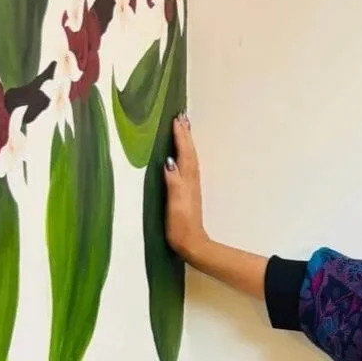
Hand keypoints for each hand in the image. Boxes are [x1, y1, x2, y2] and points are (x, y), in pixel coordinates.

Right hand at [163, 114, 207, 263]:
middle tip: (182, 116)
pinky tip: (182, 155)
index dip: (180, 136)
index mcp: (186, 180)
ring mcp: (191, 186)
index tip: (177, 119)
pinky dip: (186, 155)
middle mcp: (191, 180)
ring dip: (187, 142)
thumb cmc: (181, 226)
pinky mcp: (188, 193)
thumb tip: (169, 161)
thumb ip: (173, 182)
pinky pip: (188, 166)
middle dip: (185, 134)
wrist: (192, 244)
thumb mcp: (175, 204)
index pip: (183, 153)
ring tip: (184, 128)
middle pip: (189, 152)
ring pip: (190, 158)